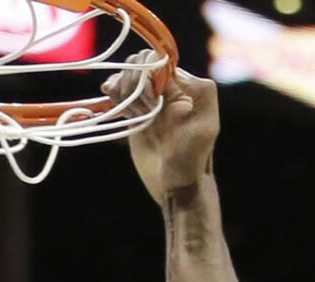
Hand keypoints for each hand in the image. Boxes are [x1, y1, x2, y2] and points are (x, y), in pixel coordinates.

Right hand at [102, 53, 219, 205]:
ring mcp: (151, 102)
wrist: (175, 185)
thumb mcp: (203, 129)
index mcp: (187, 87)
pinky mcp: (136, 115)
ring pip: (128, 77)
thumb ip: (194, 98)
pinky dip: (113, 92)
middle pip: (141, 65)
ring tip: (129, 112)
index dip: (147, 74)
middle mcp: (169, 90)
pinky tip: (112, 100)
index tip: (148, 99)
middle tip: (139, 110)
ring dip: (122, 87)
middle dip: (133, 80)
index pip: (159, 62)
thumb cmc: (193, 160)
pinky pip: (121, 94)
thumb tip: (166, 74)